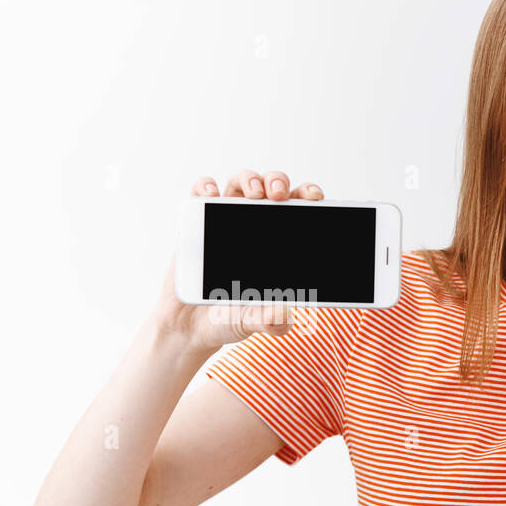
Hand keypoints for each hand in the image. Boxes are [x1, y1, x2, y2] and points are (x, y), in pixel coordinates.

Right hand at [152, 169, 325, 353]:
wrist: (190, 327)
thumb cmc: (230, 317)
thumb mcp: (254, 320)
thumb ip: (270, 319)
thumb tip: (284, 315)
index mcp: (278, 242)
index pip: (298, 208)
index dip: (308, 196)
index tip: (314, 198)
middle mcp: (254, 225)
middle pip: (271, 187)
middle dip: (279, 182)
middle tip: (279, 196)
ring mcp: (225, 220)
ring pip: (241, 182)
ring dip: (249, 179)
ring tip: (254, 193)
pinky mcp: (197, 223)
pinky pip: (201, 193)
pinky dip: (205, 186)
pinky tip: (211, 194)